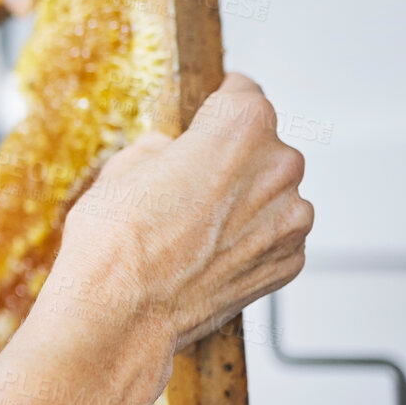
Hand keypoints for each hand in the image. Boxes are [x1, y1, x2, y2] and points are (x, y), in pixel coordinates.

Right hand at [54, 73, 313, 356]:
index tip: (208, 114)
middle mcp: (279, 167)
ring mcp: (289, 218)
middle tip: (186, 183)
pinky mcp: (288, 261)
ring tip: (193, 225)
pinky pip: (273, 235)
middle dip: (229, 158)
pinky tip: (206, 253)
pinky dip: (248, 240)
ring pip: (270, 193)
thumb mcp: (124, 166)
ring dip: (242, 201)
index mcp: (241, 127)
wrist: (120, 312)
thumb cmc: (116, 239)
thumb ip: (165, 149)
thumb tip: (173, 154)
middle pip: (262, 146)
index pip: (243, 92)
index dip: (217, 104)